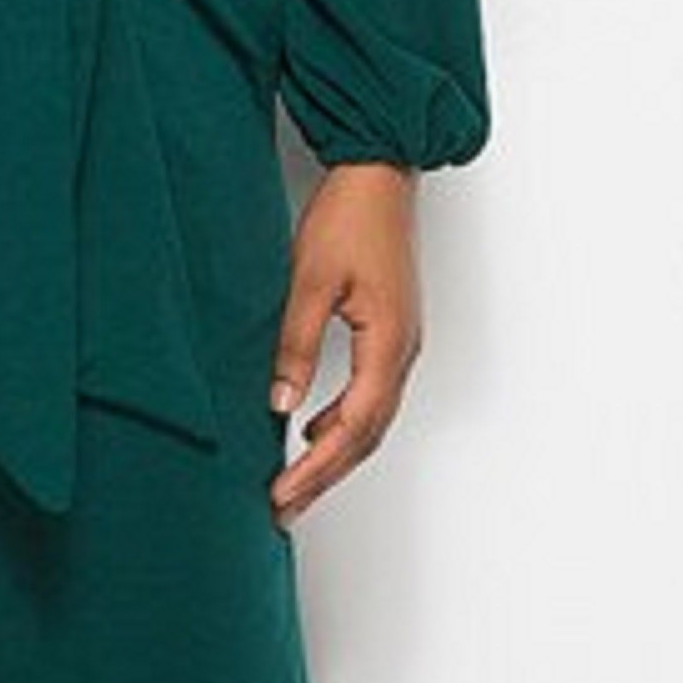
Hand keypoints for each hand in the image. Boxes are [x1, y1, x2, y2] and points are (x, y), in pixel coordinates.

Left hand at [267, 162, 421, 520]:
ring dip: (333, 456)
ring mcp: (401, 344)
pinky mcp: (391, 333)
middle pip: (366, 436)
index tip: (282, 494)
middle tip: (283, 508)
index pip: (352, 427)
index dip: (316, 468)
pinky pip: (371, 396)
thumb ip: (295, 344)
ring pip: (371, 420)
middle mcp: (402, 352)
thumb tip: (280, 403)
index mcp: (386, 344)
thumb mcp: (311, 281)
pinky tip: (312, 430)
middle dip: (324, 476)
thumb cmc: (351, 217)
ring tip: (294, 483)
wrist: (381, 174)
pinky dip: (342, 424)